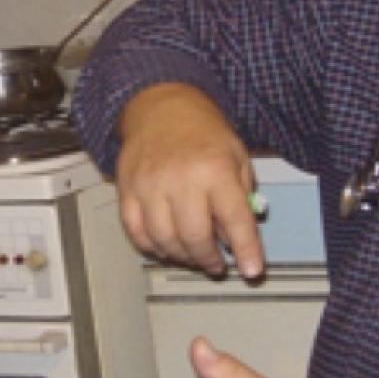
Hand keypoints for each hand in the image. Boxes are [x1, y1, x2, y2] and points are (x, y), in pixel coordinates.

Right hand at [114, 84, 264, 276]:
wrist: (159, 107)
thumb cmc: (200, 132)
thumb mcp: (236, 155)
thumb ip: (241, 197)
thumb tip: (238, 237)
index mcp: (214, 168)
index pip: (234, 218)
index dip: (246, 250)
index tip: (251, 270)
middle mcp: (180, 178)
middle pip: (196, 237)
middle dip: (210, 259)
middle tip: (217, 263)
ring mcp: (149, 186)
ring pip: (165, 241)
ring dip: (182, 257)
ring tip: (193, 255)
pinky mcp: (127, 191)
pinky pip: (136, 233)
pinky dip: (153, 247)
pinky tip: (166, 245)